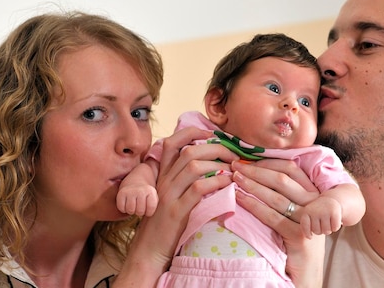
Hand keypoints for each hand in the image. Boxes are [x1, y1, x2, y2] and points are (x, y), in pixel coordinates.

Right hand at [114, 128, 238, 287]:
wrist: (149, 251)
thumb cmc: (166, 224)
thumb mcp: (172, 196)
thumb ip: (184, 180)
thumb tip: (212, 165)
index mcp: (163, 175)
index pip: (173, 142)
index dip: (193, 132)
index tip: (214, 135)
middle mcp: (164, 181)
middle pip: (190, 151)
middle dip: (216, 148)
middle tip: (234, 154)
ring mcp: (168, 195)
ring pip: (194, 166)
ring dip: (219, 164)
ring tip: (234, 170)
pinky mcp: (176, 211)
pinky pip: (198, 189)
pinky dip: (216, 182)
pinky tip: (228, 184)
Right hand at [116, 183, 158, 216]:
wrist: (136, 180)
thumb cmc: (146, 194)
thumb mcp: (154, 197)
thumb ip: (155, 207)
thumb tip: (158, 222)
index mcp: (151, 192)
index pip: (150, 209)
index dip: (148, 212)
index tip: (148, 208)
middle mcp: (141, 191)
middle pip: (139, 211)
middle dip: (140, 212)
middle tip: (140, 207)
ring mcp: (130, 191)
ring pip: (130, 210)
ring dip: (131, 211)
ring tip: (134, 205)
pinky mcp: (121, 193)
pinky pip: (121, 208)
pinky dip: (123, 208)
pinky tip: (127, 204)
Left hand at [231, 159, 323, 287]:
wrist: (306, 275)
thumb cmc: (295, 242)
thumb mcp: (295, 214)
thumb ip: (284, 194)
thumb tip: (256, 173)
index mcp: (313, 193)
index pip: (291, 168)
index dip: (267, 162)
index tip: (247, 159)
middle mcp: (315, 204)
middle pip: (282, 179)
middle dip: (256, 170)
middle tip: (235, 165)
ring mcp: (309, 220)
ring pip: (276, 196)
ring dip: (252, 185)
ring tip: (234, 179)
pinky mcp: (300, 236)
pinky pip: (273, 217)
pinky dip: (253, 206)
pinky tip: (239, 199)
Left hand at [300, 196, 342, 237]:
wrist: (331, 200)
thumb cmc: (319, 212)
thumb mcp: (310, 215)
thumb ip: (306, 225)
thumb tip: (309, 237)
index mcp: (306, 211)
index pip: (305, 227)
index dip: (308, 233)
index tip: (310, 235)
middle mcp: (315, 210)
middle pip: (317, 232)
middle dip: (321, 230)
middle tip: (322, 223)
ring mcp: (324, 211)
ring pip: (326, 231)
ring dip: (328, 229)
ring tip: (328, 221)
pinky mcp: (334, 212)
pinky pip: (335, 228)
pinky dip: (335, 227)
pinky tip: (334, 220)